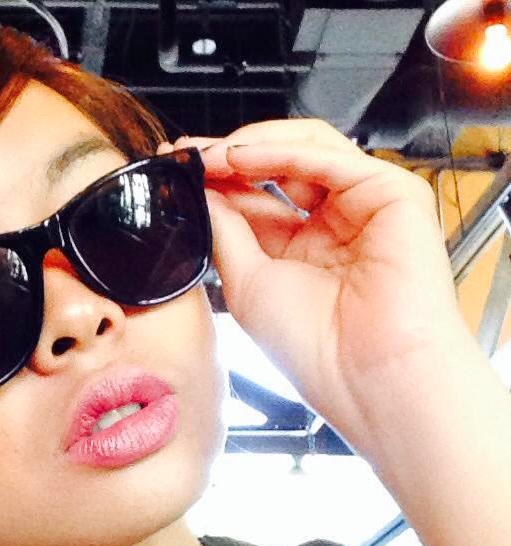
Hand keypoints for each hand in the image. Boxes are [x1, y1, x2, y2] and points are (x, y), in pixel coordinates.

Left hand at [160, 120, 471, 455]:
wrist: (367, 376)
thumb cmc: (313, 348)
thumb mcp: (247, 283)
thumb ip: (225, 232)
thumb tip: (201, 194)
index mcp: (299, 250)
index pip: (254, 198)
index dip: (215, 182)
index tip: (175, 171)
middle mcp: (332, 225)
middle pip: (279, 167)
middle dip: (228, 158)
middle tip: (186, 156)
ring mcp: (363, 206)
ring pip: (305, 150)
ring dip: (251, 147)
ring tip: (207, 157)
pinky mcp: (392, 194)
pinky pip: (331, 157)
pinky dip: (282, 151)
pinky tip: (240, 158)